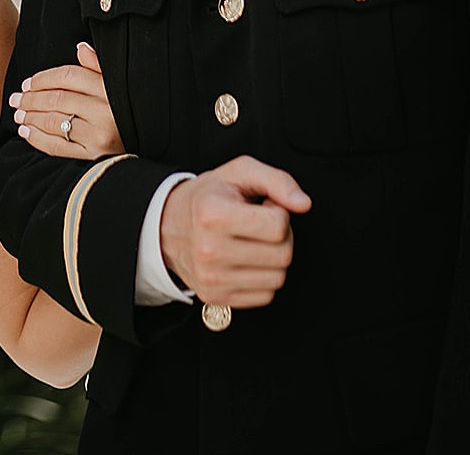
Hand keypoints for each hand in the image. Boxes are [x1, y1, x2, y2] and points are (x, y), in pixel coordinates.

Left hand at [10, 42, 124, 158]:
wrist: (149, 152)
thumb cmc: (129, 114)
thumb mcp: (120, 87)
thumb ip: (98, 68)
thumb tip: (80, 47)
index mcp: (111, 89)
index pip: (70, 75)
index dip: (44, 78)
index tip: (28, 83)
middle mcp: (106, 111)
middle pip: (58, 98)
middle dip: (31, 98)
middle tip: (16, 99)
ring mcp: (100, 135)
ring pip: (54, 121)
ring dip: (31, 117)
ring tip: (18, 114)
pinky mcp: (94, 157)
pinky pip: (58, 146)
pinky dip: (37, 138)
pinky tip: (26, 132)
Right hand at [159, 156, 311, 308]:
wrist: (165, 226)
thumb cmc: (207, 197)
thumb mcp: (238, 173)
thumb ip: (276, 180)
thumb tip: (303, 204)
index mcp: (212, 215)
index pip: (278, 225)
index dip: (278, 212)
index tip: (261, 207)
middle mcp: (208, 249)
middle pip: (282, 255)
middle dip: (280, 238)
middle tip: (259, 226)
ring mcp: (210, 277)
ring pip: (278, 278)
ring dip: (272, 259)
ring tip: (252, 243)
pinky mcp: (215, 296)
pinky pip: (266, 295)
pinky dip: (262, 278)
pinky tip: (246, 261)